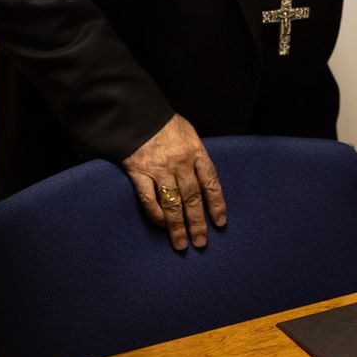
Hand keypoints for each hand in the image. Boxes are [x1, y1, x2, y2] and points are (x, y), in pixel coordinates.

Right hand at [122, 114, 225, 250]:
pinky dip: (156, 214)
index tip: (219, 223)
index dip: (217, 205)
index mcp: (196, 152)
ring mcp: (159, 169)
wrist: (136, 113)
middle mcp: (180, 163)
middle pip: (193, 198)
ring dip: (178, 226)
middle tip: (201, 242)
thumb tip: (202, 177)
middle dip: (198, 222)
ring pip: (172, 203)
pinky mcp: (139, 173)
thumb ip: (196, 155)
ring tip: (181, 244)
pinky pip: (149, 199)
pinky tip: (161, 225)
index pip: (211, 183)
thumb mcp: (188, 133)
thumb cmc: (165, 123)